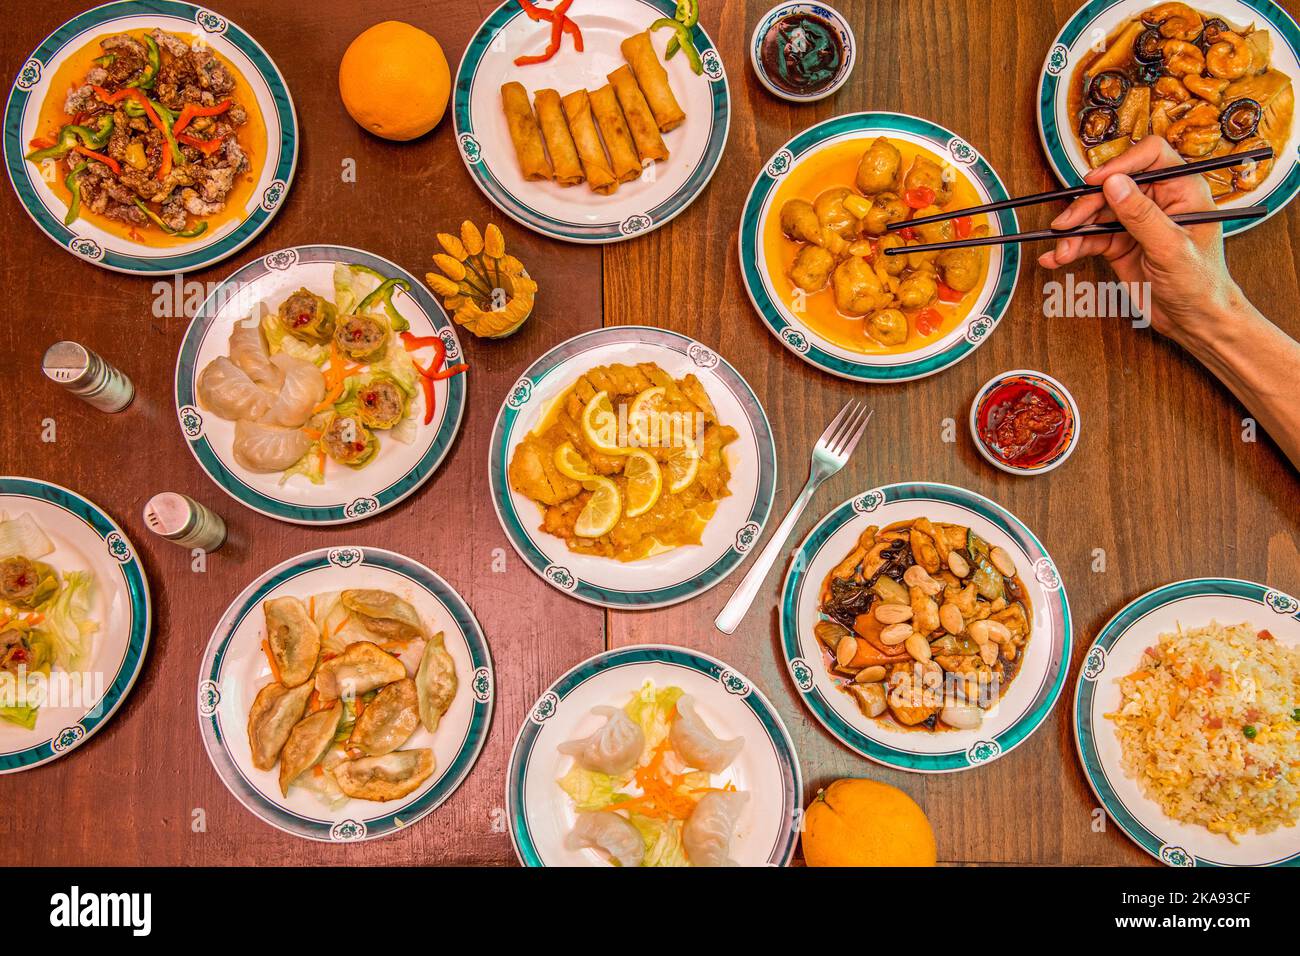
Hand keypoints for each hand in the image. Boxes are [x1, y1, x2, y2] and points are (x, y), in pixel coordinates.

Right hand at [1037, 136, 1245, 345]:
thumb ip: (1142, 215)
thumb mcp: (1171, 248)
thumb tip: (1115, 184)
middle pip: (1113, 187)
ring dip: (1074, 231)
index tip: (1096, 181)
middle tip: (1066, 224)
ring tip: (1062, 251)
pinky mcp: (1119, 244)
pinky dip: (1072, 248)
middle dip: (1086, 206)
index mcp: (1182, 191)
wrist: (1194, 321)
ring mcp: (1135, 223)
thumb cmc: (1200, 284)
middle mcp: (1157, 202)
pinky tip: (1057, 258)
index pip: (1151, 157)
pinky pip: (1089, 239)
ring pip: (1095, 214)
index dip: (1121, 164)